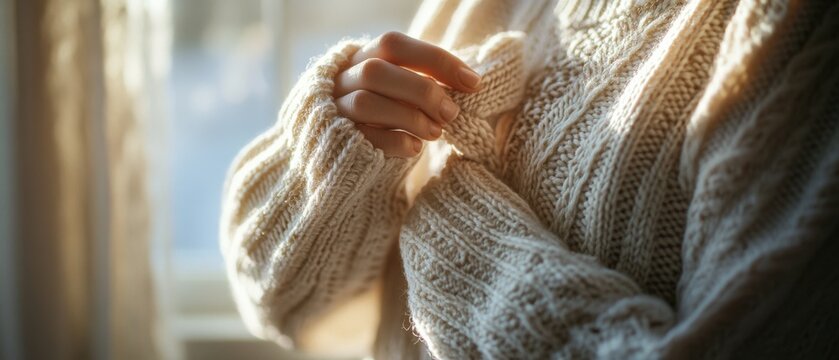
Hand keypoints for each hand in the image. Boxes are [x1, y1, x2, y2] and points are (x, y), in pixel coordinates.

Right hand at [333, 31, 481, 157]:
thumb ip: (423, 81)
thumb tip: (470, 81)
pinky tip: (415, 147)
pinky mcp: (333, 139)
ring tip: (436, 133)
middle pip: (375, 71)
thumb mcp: (400, 91)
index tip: (472, 82)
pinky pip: (361, 136)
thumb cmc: (383, 115)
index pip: (394, 45)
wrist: (343, 153)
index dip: (435, 60)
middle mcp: (342, 78)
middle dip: (421, 91)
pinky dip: (394, 141)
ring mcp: (334, 108)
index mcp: (361, 57)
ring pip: (365, 102)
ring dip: (409, 117)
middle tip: (452, 113)